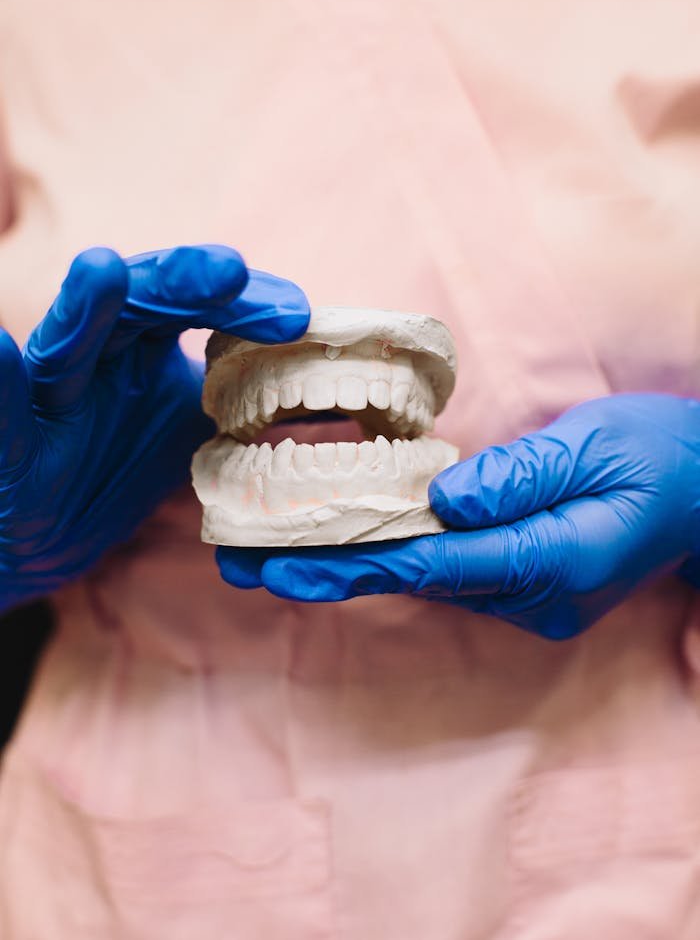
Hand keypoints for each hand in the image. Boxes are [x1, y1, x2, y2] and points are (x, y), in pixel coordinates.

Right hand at [0, 245, 308, 608]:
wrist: (44, 533)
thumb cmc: (115, 462)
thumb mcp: (185, 420)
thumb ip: (235, 391)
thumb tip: (320, 376)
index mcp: (136, 343)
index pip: (191, 303)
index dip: (239, 301)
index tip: (294, 311)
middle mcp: (92, 355)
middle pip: (134, 304)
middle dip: (180, 282)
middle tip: (229, 269)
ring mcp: (47, 397)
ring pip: (63, 344)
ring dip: (85, 307)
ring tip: (102, 269)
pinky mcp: (9, 446)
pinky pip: (2, 415)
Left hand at [217, 394, 699, 638]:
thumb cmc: (662, 455)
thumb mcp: (597, 444)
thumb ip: (519, 474)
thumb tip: (441, 500)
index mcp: (554, 562)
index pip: (436, 567)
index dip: (355, 565)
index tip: (282, 567)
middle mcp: (533, 596)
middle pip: (415, 582)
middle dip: (327, 572)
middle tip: (240, 565)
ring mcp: (528, 597)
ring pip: (423, 580)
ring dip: (349, 564)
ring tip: (265, 550)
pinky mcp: (522, 582)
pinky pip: (445, 570)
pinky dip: (389, 554)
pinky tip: (336, 541)